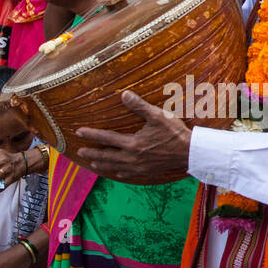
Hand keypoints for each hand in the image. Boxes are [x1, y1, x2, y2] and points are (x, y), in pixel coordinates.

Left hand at [76, 90, 191, 181]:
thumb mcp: (157, 116)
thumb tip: (124, 94)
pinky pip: (127, 173)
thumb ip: (139, 106)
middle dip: (92, 152)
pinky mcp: (146, 171)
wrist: (189, 153)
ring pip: (115, 166)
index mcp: (132, 144)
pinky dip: (118, 172)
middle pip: (106, 156)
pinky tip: (116, 171)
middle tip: (79, 151)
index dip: (91, 135)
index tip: (78, 131)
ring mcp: (139, 167)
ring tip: (92, 163)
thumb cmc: (174, 133)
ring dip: (102, 164)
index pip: (106, 138)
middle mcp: (132, 158)